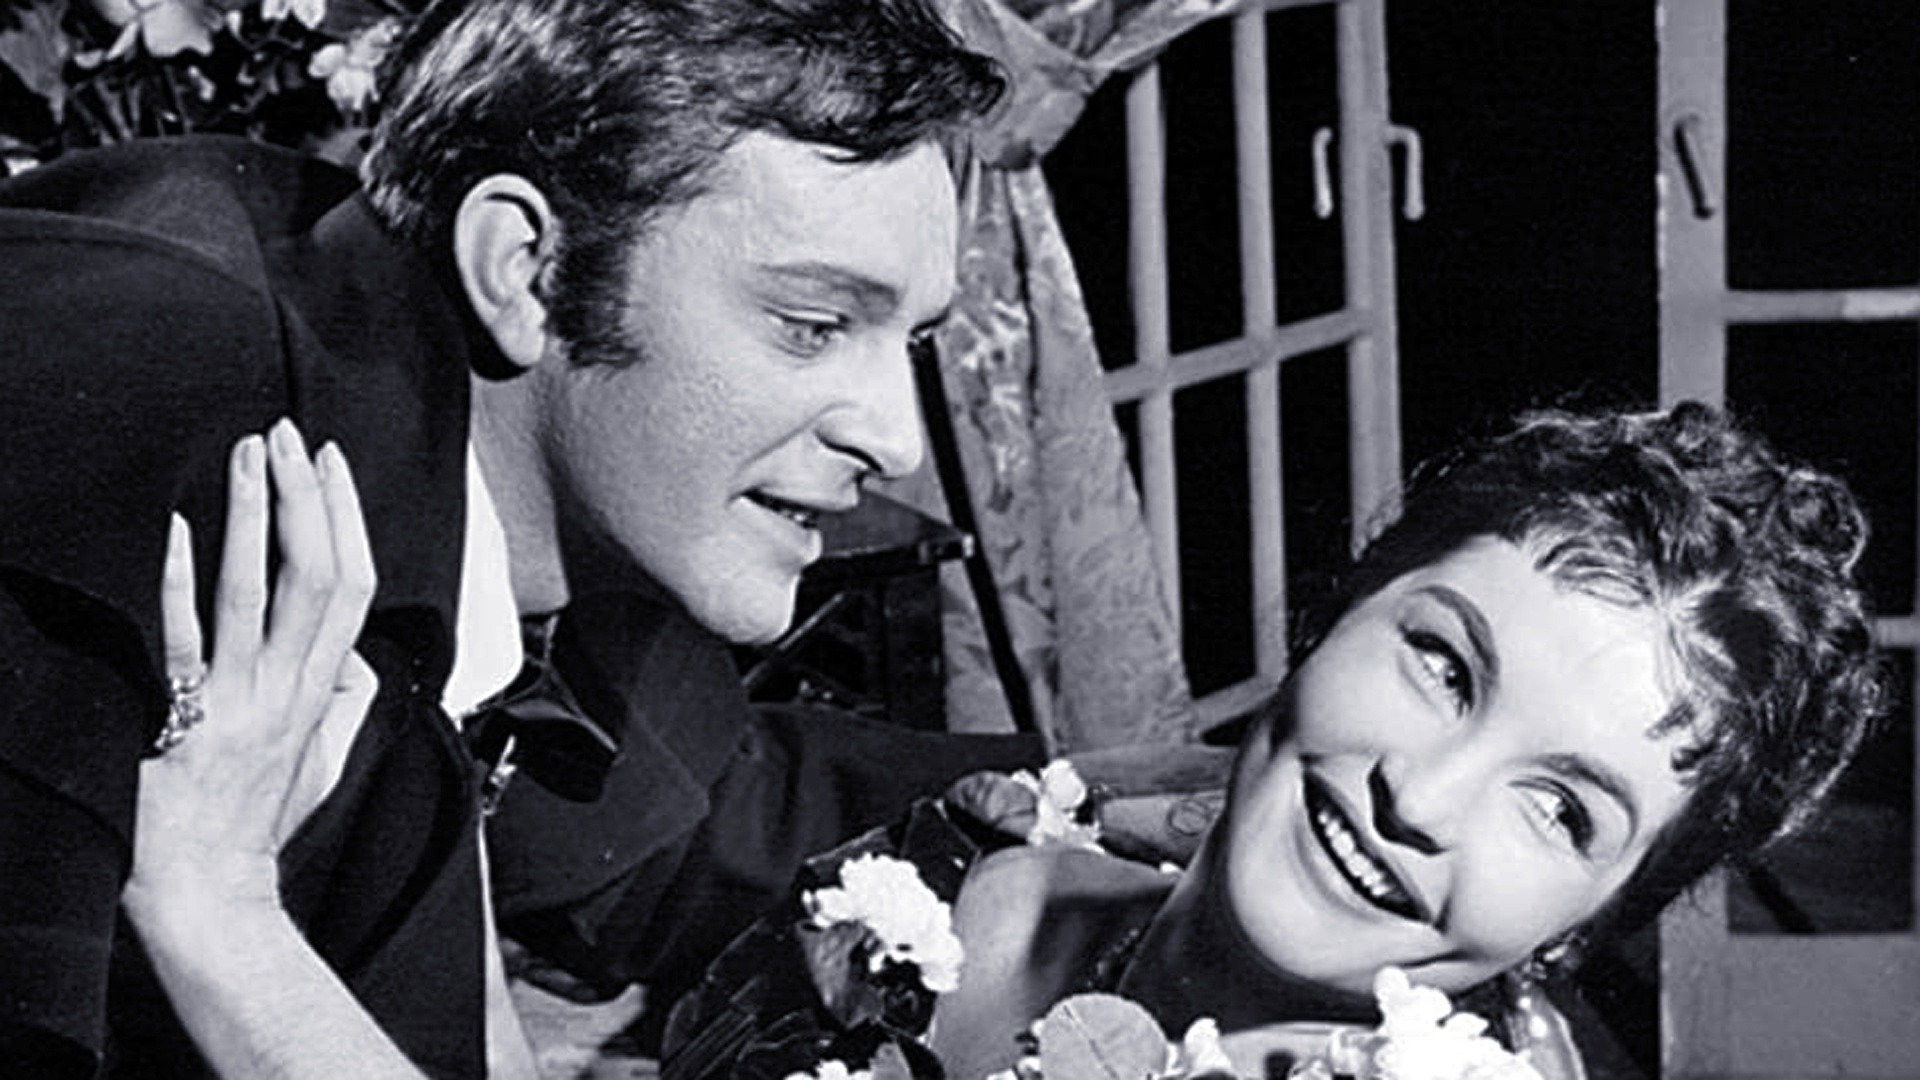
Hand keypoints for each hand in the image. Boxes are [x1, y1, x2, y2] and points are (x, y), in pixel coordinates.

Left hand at [125, 420, 377, 915]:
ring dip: (256, 519)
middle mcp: (289, 691)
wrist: (209, 894)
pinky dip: (182, 583)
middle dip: (307, 499)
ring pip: (259, 597)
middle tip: (287, 433)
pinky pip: (185, 644)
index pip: (352, 587)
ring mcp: (239, 707)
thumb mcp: (322, 760)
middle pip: (317, 579)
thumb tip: (360, 659)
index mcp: (322, 691)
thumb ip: (344, 702)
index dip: (348, 518)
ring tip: (245, 454)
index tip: (330, 460)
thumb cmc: (258, 825)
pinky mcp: (185, 727)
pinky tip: (177, 530)